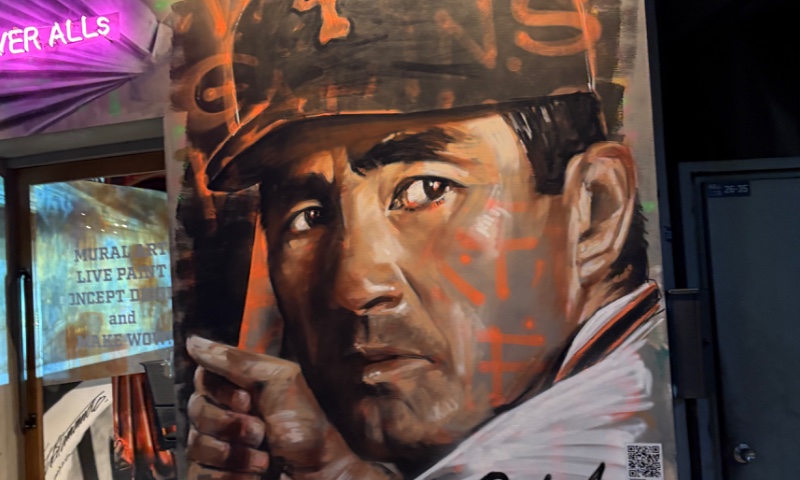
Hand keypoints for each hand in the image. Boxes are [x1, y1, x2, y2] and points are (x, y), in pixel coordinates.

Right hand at [185, 336, 398, 479]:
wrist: (322, 476)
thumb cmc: (307, 429)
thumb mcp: (280, 382)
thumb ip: (236, 361)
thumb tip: (193, 341)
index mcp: (240, 388)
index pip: (203, 378)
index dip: (221, 390)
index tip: (248, 400)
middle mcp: (227, 414)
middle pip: (195, 410)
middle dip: (230, 425)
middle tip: (261, 432)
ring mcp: (220, 448)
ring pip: (195, 444)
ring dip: (233, 454)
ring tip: (265, 459)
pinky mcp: (216, 476)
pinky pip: (200, 473)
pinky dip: (230, 476)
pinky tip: (255, 476)